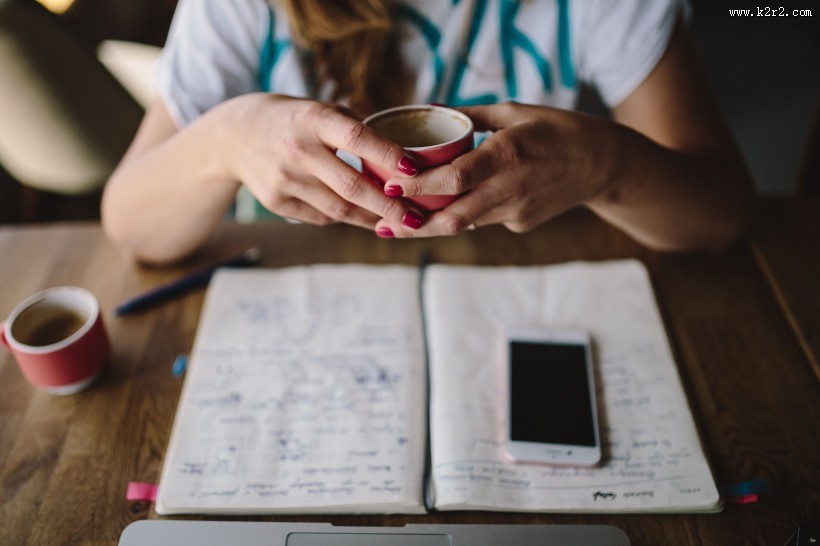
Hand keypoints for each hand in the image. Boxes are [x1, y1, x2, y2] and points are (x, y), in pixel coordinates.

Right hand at [217, 94, 425, 231]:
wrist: (233, 136)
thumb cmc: (292, 120)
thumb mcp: (320, 110)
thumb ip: (357, 128)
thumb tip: (406, 154)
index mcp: (313, 119)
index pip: (358, 138)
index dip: (389, 155)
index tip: (417, 170)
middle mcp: (297, 150)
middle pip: (352, 186)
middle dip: (389, 206)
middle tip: (417, 218)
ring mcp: (284, 179)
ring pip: (339, 210)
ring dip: (372, 219)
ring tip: (398, 223)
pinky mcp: (276, 202)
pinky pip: (321, 217)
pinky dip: (344, 218)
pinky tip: (361, 217)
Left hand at [373, 102, 612, 236]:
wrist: (602, 164)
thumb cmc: (557, 130)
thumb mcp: (515, 112)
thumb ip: (471, 117)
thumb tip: (431, 110)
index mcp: (507, 154)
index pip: (455, 178)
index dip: (420, 186)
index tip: (390, 187)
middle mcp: (510, 188)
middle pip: (453, 218)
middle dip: (414, 226)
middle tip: (381, 226)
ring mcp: (517, 212)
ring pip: (465, 224)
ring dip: (431, 225)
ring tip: (398, 225)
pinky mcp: (521, 224)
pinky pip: (484, 220)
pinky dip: (466, 214)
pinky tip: (452, 208)